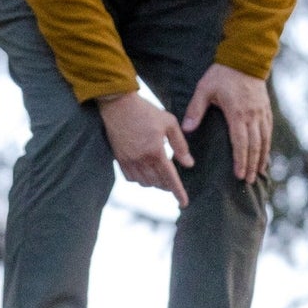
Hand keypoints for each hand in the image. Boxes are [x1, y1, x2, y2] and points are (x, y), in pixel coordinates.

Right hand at [97, 92, 193, 208]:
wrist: (118, 105)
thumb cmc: (146, 111)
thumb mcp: (169, 123)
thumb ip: (180, 145)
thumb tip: (189, 163)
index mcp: (156, 152)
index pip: (170, 178)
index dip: (178, 192)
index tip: (184, 203)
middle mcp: (142, 160)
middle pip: (158, 183)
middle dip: (168, 185)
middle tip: (173, 182)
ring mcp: (129, 161)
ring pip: (144, 183)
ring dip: (154, 183)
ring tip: (161, 175)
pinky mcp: (119, 159)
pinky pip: (131, 178)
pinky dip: (140, 179)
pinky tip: (145, 171)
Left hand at [182, 64, 271, 182]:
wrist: (245, 58)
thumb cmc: (222, 74)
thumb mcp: (204, 89)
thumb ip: (195, 110)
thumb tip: (186, 129)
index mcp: (237, 113)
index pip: (240, 142)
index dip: (240, 160)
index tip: (239, 175)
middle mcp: (252, 116)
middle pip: (254, 146)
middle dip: (251, 165)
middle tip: (248, 181)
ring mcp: (261, 113)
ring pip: (264, 140)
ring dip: (261, 158)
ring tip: (258, 173)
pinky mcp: (266, 109)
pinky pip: (269, 131)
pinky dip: (267, 145)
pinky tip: (265, 154)